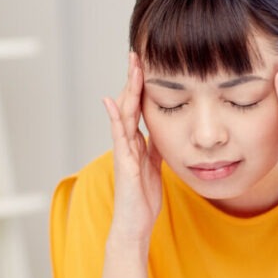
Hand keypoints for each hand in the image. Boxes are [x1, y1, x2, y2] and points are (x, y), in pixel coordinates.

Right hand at [103, 52, 162, 243]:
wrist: (134, 224)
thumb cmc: (143, 197)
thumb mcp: (156, 166)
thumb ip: (157, 146)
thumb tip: (166, 129)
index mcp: (137, 142)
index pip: (139, 107)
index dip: (142, 86)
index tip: (147, 63)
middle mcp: (127, 143)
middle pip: (130, 104)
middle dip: (133, 79)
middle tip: (136, 53)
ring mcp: (123, 151)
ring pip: (124, 114)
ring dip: (127, 90)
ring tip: (130, 67)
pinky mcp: (123, 163)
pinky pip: (118, 137)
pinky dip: (114, 118)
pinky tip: (111, 101)